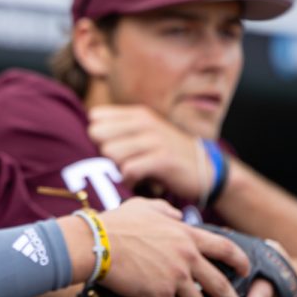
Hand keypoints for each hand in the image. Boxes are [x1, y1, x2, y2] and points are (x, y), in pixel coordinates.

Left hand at [88, 105, 209, 200]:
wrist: (207, 170)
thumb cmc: (168, 154)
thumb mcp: (146, 135)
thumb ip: (120, 130)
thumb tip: (89, 131)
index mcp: (137, 115)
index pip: (96, 117)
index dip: (98, 137)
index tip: (112, 147)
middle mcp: (145, 123)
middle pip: (97, 135)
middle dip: (103, 153)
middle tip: (120, 162)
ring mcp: (154, 140)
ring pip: (110, 152)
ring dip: (116, 168)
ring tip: (130, 172)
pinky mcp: (163, 159)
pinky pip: (128, 169)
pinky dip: (128, 180)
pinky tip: (136, 181)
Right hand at [96, 197, 249, 296]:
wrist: (96, 243)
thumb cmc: (115, 224)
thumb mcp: (144, 208)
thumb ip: (165, 210)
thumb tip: (177, 215)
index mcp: (186, 234)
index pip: (225, 248)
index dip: (240, 261)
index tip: (245, 271)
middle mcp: (187, 256)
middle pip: (220, 285)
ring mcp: (175, 276)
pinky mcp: (159, 293)